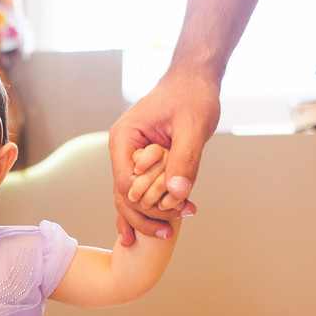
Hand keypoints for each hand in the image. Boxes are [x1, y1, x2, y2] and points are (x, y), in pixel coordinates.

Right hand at [109, 66, 220, 244]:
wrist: (194, 80)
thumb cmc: (191, 95)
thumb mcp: (192, 125)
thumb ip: (185, 158)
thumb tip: (177, 192)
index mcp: (124, 138)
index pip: (125, 182)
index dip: (145, 202)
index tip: (171, 212)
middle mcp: (122, 150)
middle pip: (123, 195)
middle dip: (144, 216)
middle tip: (167, 233)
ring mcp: (130, 157)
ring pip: (130, 197)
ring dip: (148, 216)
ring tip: (166, 234)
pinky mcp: (144, 162)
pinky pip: (141, 190)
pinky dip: (152, 208)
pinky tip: (160, 227)